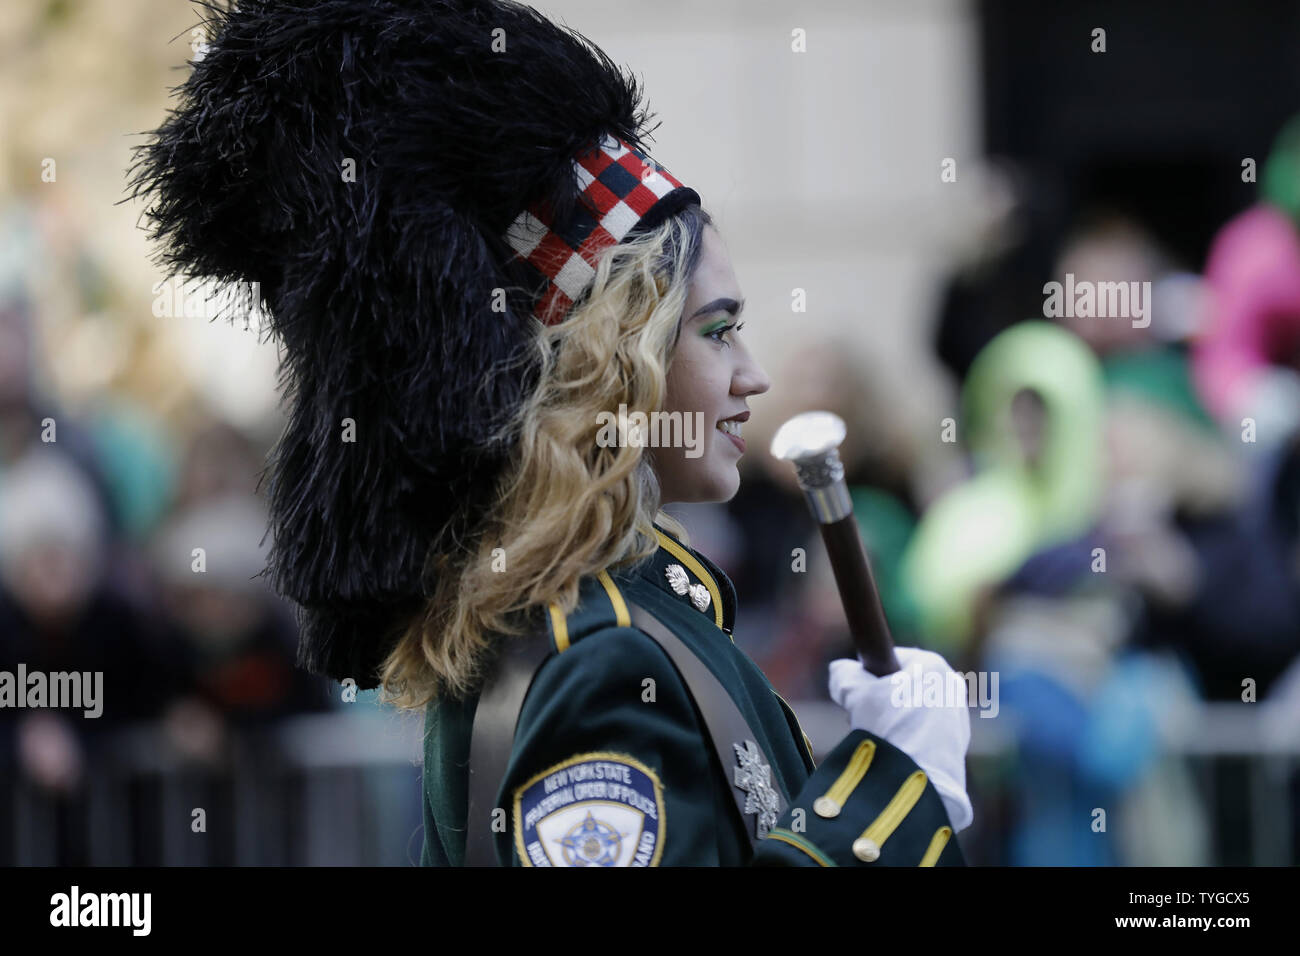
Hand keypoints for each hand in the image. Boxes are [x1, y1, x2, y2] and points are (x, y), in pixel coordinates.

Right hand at [828, 647, 972, 830]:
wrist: (916, 779)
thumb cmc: (887, 728)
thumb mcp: (854, 693)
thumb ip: (844, 674)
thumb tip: (841, 671)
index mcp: (931, 664)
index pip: (890, 658)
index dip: (868, 675)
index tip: (856, 693)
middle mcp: (951, 685)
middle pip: (903, 684)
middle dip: (881, 700)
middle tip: (865, 718)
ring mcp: (957, 716)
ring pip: (914, 710)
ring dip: (893, 721)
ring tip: (880, 739)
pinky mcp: (958, 744)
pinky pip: (925, 734)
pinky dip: (908, 740)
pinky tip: (897, 754)